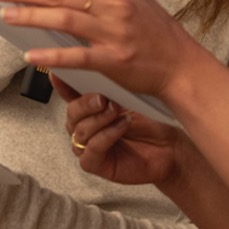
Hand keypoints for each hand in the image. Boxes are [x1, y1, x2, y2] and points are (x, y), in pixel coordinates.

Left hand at [0, 0, 200, 99]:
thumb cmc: (152, 32)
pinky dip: (52, 55)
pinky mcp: (115, 59)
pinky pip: (77, 56)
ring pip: (64, 18)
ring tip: (4, 14)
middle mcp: (114, 3)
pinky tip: (30, 54)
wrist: (181, 63)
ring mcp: (114, 31)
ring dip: (30, 16)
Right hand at [53, 77, 182, 187]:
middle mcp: (84, 126)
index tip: (58, 73)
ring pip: (80, 130)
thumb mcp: (131, 97)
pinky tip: (121, 126)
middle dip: (87, 103)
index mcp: (88, 108)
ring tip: (117, 111)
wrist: (170, 149)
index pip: (69, 93)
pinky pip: (92, 148)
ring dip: (100, 119)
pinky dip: (107, 135)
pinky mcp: (93, 163)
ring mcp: (86, 146)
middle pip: (72, 112)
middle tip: (103, 98)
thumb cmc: (151, 123)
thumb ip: (110, 86)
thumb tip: (98, 65)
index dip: (62, 83)